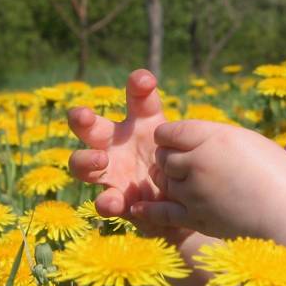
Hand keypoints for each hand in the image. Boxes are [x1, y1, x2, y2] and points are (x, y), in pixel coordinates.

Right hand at [67, 69, 186, 240]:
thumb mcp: (192, 148)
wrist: (187, 204)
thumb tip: (203, 131)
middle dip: (81, 118)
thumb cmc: (186, 165)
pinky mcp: (116, 200)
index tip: (145, 80)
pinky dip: (106, 202)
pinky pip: (104, 201)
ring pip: (82, 163)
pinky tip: (112, 203)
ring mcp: (113, 172)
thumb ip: (191, 139)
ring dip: (86, 160)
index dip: (137, 86)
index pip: (138, 98)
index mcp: (143, 123)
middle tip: (82, 115)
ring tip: (101, 160)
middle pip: (91, 126)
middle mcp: (120, 143)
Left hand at [131, 120, 285, 238]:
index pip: (169, 131)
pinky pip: (163, 212)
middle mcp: (197, 162)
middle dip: (168, 158)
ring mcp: (194, 192)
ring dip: (168, 181)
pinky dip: (149, 210)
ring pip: (164, 182)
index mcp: (211, 137)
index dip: (170, 136)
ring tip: (182, 182)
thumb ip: (214, 136)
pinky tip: (137, 208)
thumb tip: (192, 138)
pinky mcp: (195, 218)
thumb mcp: (246, 140)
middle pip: (163, 156)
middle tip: (183, 163)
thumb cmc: (275, 172)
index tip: (176, 140)